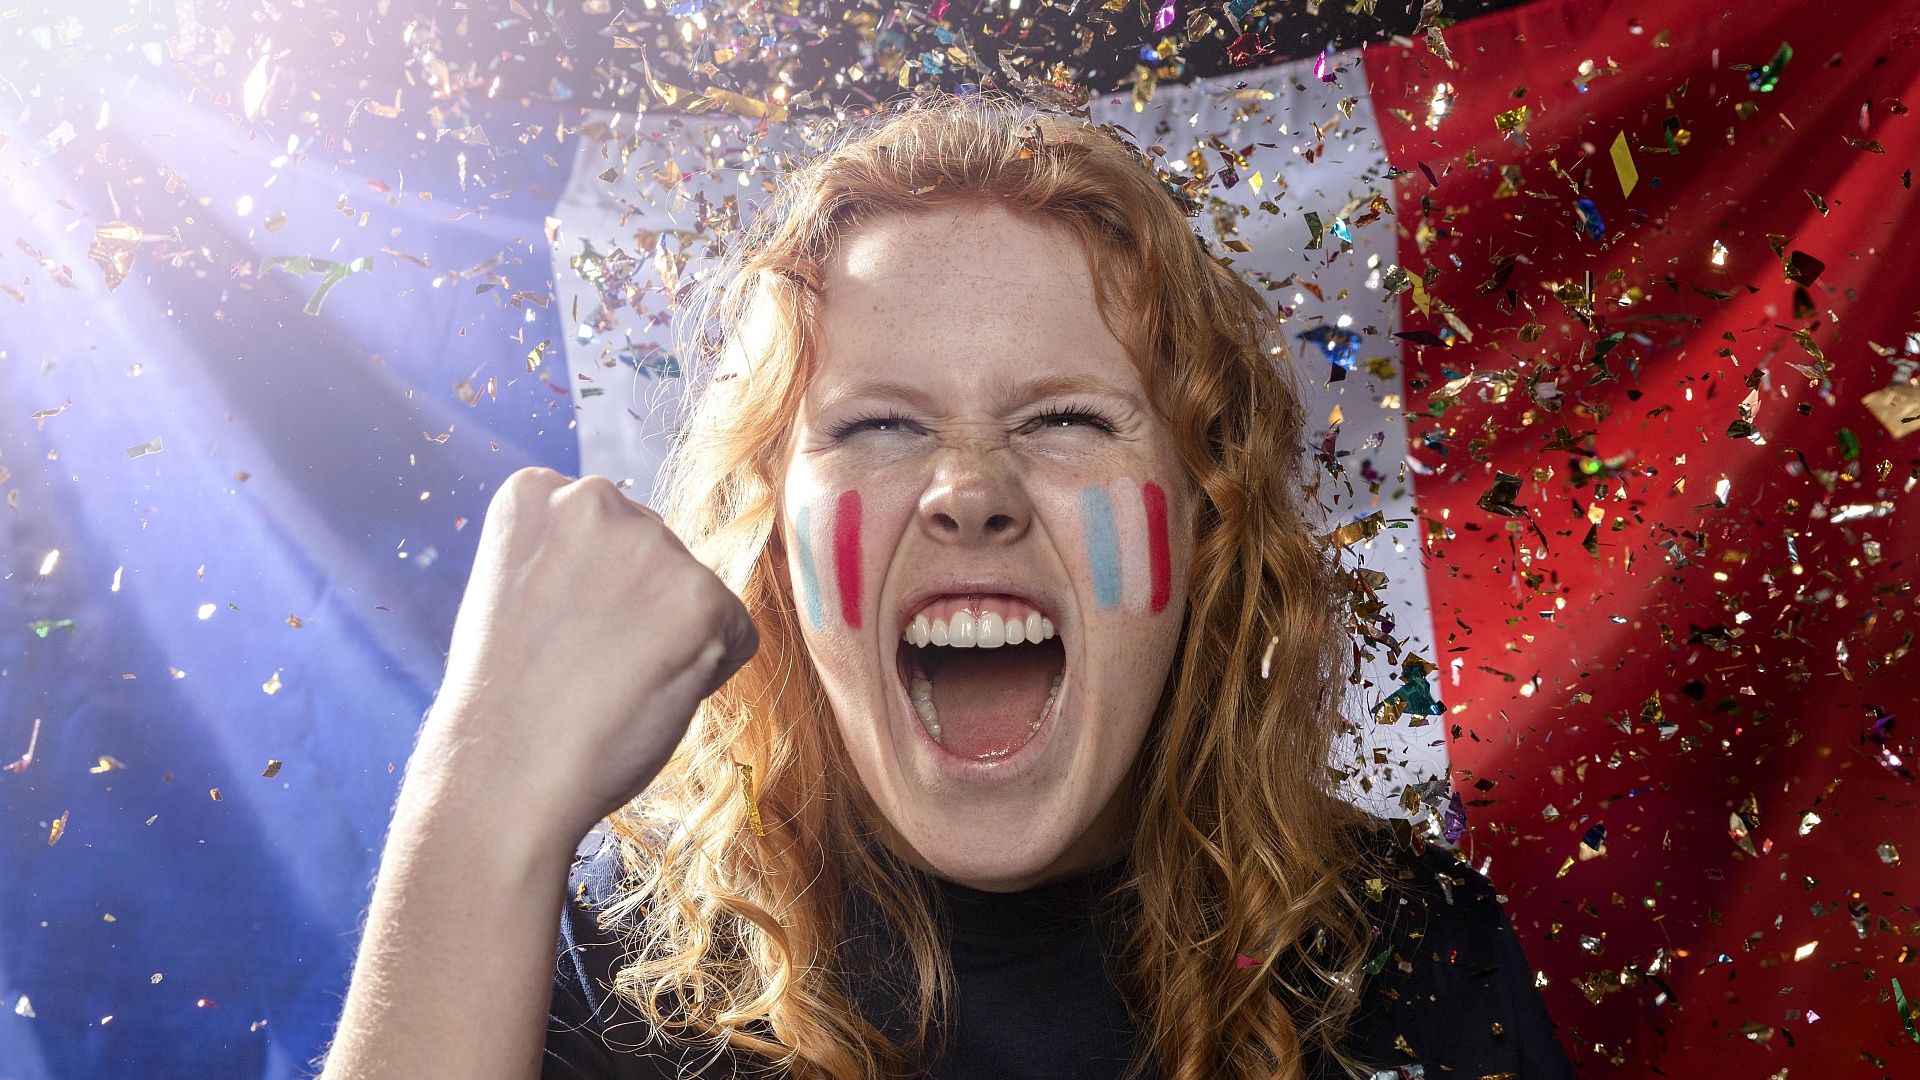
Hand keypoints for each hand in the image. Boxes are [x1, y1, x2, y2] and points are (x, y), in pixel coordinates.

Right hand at [421, 467, 758, 841]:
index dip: (590, 593)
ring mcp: (650, 544)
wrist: (502, 776)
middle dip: (639, 609)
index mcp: (536, 492)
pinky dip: (710, 674)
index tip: (553, 632)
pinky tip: (648, 695)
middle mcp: (593, 497)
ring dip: (674, 640)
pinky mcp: (702, 596)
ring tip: (610, 683)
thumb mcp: (519, 590)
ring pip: (697, 595)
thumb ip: (573, 557)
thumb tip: (645, 566)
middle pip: (657, 553)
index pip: (607, 528)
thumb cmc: (507, 702)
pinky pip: (738, 636)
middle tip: (583, 665)